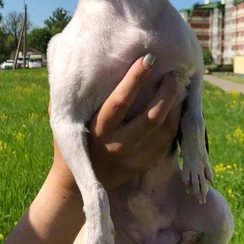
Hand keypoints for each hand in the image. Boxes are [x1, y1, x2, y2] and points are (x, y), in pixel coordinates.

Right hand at [51, 54, 181, 193]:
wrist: (75, 184)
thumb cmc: (69, 142)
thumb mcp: (65, 119)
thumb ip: (74, 96)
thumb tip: (80, 63)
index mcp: (97, 130)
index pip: (120, 101)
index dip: (136, 79)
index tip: (149, 59)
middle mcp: (117, 145)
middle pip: (150, 118)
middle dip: (166, 93)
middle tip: (173, 73)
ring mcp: (134, 158)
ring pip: (164, 130)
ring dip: (175, 106)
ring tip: (178, 87)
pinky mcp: (144, 165)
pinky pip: (166, 141)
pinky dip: (175, 121)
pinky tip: (176, 106)